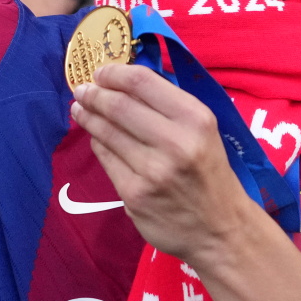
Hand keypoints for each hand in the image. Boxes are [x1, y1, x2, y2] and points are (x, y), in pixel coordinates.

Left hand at [69, 62, 260, 262]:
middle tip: (82, 90)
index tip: (101, 72)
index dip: (114, 72)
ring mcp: (152, 171)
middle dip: (94, 94)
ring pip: (106, 132)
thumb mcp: (203, 131)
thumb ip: (169, 106)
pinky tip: (96, 138)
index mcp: (196, 119)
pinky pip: (106, 159)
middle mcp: (175, 142)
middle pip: (118, 105)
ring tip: (80, 109)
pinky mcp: (134, 195)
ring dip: (87, 116)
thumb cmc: (209, 172)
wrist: (220, 229)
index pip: (142, 81)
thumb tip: (123, 82)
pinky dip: (98, 144)